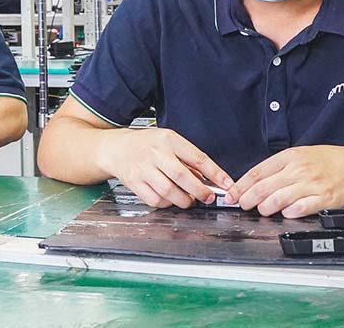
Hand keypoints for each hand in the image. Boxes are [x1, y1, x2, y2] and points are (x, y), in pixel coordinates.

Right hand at [95, 128, 232, 208]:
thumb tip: (208, 179)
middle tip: (207, 197)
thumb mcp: (168, 141)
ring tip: (188, 199)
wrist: (116, 148)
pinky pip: (155, 200)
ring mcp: (143, 169)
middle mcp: (155, 153)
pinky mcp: (134, 183)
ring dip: (183, 200)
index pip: (197, 157)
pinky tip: (169, 199)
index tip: (228, 184)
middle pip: (182, 177)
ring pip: (169, 192)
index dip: (216, 173)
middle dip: (200, 191)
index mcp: (169, 140)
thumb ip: (187, 158)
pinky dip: (166, 204)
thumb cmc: (146, 144)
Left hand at [229, 145, 343, 217]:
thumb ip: (278, 167)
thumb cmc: (328, 161)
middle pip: (264, 187)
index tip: (231, 195)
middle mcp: (298, 170)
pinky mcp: (324, 199)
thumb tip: (255, 182)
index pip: (257, 172)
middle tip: (241, 205)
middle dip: (248, 199)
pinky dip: (288, 212)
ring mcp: (311, 185)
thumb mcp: (299, 155)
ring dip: (265, 208)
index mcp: (289, 157)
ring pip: (279, 199)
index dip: (241, 186)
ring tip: (261, 210)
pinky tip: (284, 214)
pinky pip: (301, 208)